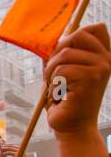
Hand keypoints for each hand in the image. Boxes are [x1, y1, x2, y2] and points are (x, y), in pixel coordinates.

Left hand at [0, 143, 29, 156]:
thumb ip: (3, 156)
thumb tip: (2, 149)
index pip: (18, 150)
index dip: (11, 146)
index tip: (4, 145)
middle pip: (18, 148)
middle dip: (9, 146)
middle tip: (1, 146)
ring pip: (17, 150)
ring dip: (8, 148)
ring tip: (1, 149)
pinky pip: (16, 154)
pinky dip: (9, 152)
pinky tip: (3, 153)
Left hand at [44, 24, 110, 142]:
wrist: (73, 128)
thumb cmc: (66, 101)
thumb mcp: (66, 72)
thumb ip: (64, 54)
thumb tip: (52, 37)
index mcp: (104, 56)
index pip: (96, 28)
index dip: (74, 35)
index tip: (63, 54)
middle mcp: (107, 59)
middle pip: (77, 36)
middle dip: (57, 53)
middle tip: (54, 74)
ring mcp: (101, 68)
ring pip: (64, 55)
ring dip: (51, 73)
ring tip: (57, 88)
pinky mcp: (90, 78)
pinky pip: (60, 70)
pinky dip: (53, 84)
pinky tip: (60, 96)